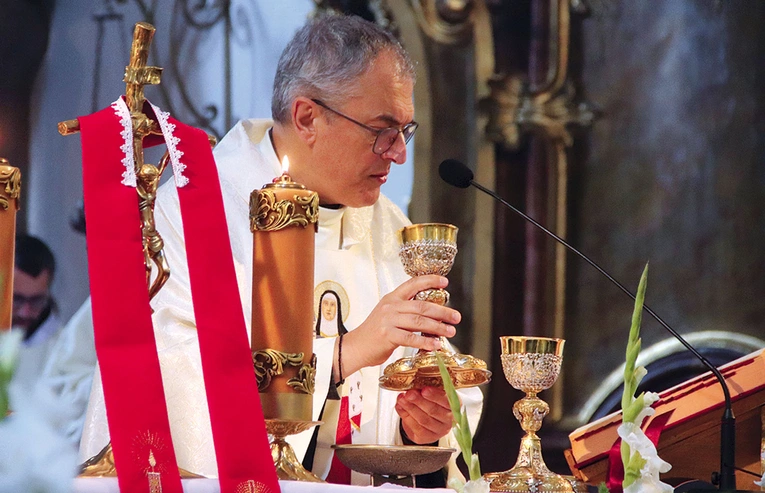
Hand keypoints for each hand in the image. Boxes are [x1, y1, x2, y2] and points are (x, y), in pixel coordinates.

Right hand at [338, 275, 460, 376]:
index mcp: (392, 298)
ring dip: (438, 327)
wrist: (356, 347)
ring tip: (450, 331)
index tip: (444, 282)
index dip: (429, 281)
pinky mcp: (387, 335)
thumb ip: (406, 311)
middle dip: (442, 311)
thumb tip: (432, 314)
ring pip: (419, 321)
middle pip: (421, 305)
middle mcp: (390, 307)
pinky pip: (411, 338)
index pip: (412, 284)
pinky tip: (435, 345)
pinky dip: (425, 342)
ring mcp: (388, 320)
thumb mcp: (388, 314)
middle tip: (456, 317)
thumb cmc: (375, 333)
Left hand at [396, 387, 452, 444]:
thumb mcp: (432, 393)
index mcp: (454, 405)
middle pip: (434, 411)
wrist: (427, 418)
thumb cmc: (431, 402)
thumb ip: (425, 390)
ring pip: (424, 420)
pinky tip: (400, 407)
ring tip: (402, 399)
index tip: (424, 390)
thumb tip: (413, 388)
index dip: (435, 396)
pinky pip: (416, 428)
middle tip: (409, 394)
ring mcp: (439, 431)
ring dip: (410, 408)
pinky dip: (406, 416)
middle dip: (419, 401)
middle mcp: (449, 420)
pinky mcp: (428, 437)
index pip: (447, 401)